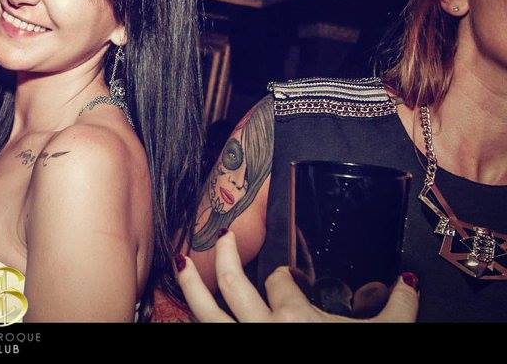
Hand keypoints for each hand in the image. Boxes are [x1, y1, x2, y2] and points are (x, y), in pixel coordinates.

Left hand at [175, 231, 418, 321]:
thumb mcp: (385, 334)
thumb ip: (398, 307)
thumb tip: (409, 284)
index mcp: (295, 315)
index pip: (281, 281)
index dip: (284, 275)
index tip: (286, 277)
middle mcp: (262, 327)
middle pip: (233, 282)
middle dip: (227, 255)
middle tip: (224, 238)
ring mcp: (247, 343)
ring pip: (206, 312)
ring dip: (191, 285)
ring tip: (181, 262)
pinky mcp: (239, 354)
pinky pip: (208, 338)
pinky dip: (189, 326)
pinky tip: (180, 318)